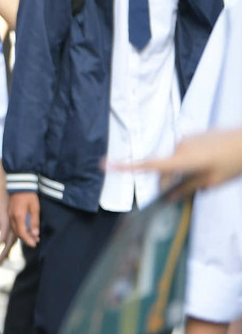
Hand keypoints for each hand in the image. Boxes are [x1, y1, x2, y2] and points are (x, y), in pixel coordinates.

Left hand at [0, 187, 15, 264]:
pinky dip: (9, 245)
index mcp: (6, 224)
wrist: (3, 191)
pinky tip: (5, 250)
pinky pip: (13, 237)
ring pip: (12, 242)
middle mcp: (12, 227)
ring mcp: (14, 225)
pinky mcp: (13, 224)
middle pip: (9, 244)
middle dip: (2, 255)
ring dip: (6, 251)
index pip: (1, 240)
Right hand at [9, 192, 39, 247]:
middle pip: (17, 233)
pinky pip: (14, 225)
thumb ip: (34, 222)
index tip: (34, 244)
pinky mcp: (10, 213)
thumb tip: (35, 234)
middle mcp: (12, 217)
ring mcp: (10, 215)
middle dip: (26, 239)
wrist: (20, 184)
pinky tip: (26, 230)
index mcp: (18, 216)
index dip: (28, 240)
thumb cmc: (29, 195)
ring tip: (33, 237)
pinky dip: (20, 229)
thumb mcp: (35, 208)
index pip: (22, 233)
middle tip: (35, 242)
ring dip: (23, 235)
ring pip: (15, 229)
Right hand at [118, 128, 241, 191]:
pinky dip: (188, 161)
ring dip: (181, 172)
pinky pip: (183, 152)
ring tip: (206, 177)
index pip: (148, 166)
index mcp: (182, 161)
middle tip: (182, 195)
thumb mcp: (212, 182)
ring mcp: (186, 140)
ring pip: (174, 162)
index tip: (105, 165)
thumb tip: (169, 197)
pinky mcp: (193, 136)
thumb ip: (187, 189)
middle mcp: (179, 147)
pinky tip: (208, 164)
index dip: (125, 167)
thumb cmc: (233, 162)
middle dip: (168, 182)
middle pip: (162, 169)